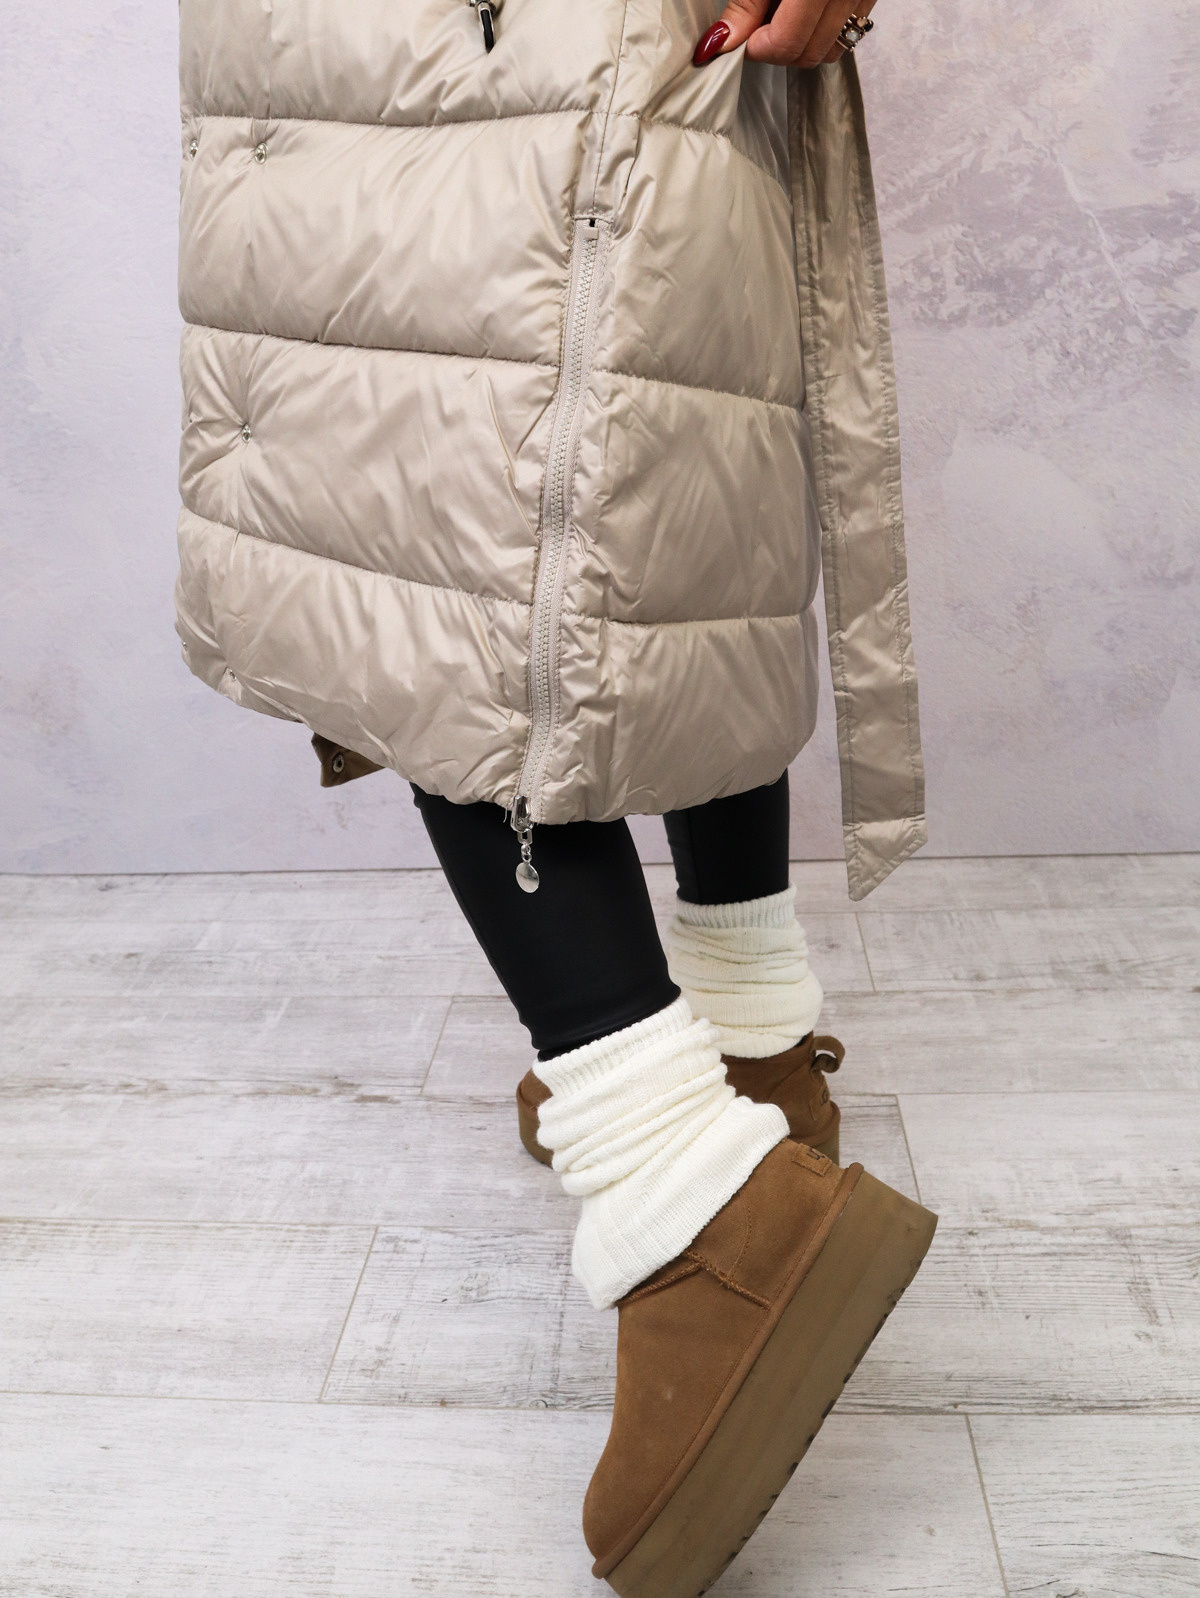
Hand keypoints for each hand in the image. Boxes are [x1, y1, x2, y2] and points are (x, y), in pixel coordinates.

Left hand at [693, 0, 875, 66]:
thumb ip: (746, 2)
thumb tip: (724, 40)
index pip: (788, 42)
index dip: (758, 47)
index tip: (742, 38)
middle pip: (812, 51)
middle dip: (779, 48)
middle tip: (757, 27)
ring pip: (833, 45)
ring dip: (804, 41)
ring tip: (781, 13)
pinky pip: (849, 24)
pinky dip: (824, 25)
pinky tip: (805, 4)